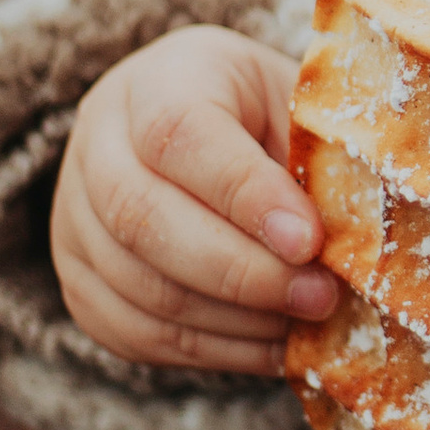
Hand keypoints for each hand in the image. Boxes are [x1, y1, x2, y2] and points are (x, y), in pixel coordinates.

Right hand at [51, 26, 339, 373]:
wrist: (215, 132)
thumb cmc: (273, 120)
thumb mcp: (299, 107)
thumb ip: (318, 157)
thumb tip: (357, 235)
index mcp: (157, 79)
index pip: (179, 133)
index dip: (245, 194)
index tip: (311, 240)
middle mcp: (98, 140)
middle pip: (141, 215)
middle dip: (242, 271)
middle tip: (320, 296)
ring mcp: (73, 214)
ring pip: (137, 285)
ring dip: (233, 319)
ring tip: (306, 323)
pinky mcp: (79, 281)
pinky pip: (136, 333)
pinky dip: (213, 351)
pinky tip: (273, 346)